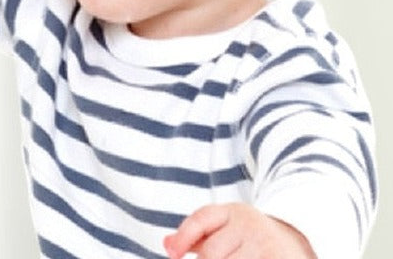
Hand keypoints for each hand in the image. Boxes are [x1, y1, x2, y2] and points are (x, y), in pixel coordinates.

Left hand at [163, 203, 315, 258]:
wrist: (299, 242)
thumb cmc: (252, 240)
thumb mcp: (227, 229)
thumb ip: (197, 235)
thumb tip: (166, 244)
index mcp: (234, 211)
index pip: (201, 219)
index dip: (182, 237)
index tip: (172, 254)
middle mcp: (250, 224)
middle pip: (211, 253)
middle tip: (221, 257)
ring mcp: (266, 245)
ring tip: (235, 258)